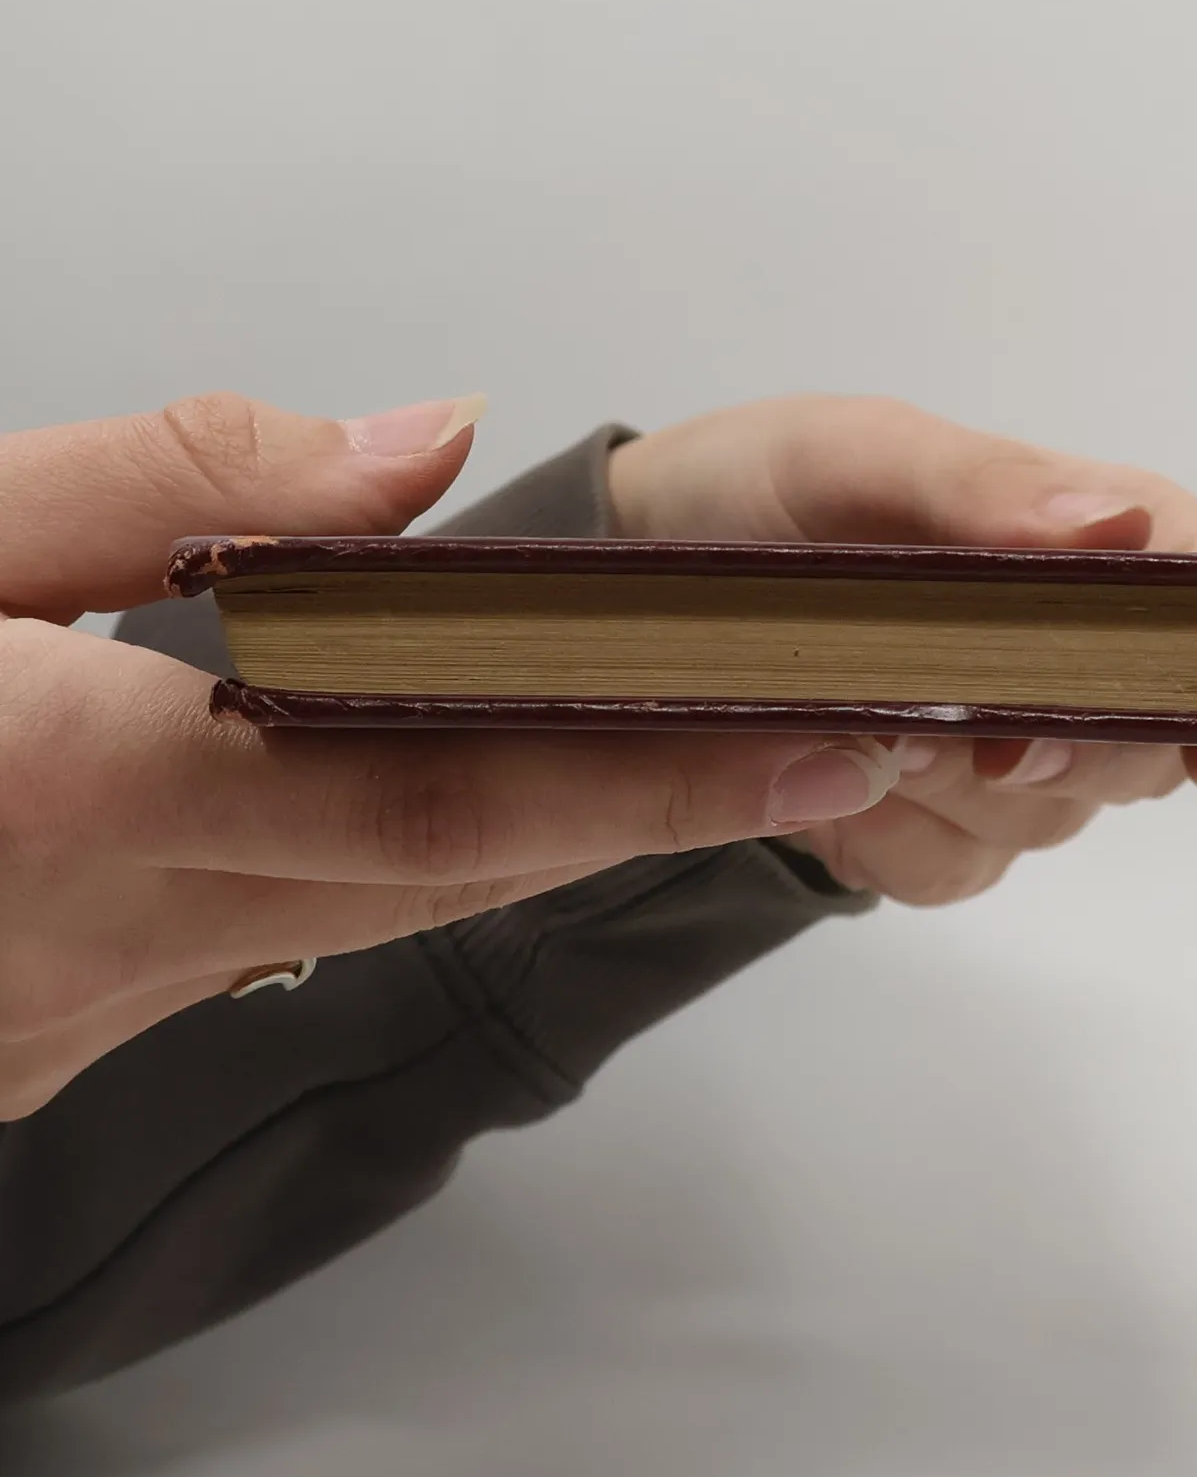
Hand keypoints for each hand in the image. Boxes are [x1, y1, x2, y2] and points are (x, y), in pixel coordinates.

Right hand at [0, 393, 896, 1119]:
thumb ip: (161, 478)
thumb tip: (415, 448)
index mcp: (61, 782)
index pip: (432, 783)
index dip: (645, 764)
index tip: (813, 732)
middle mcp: (97, 928)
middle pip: (455, 865)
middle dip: (661, 806)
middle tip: (838, 735)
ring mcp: (78, 1008)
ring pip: (390, 910)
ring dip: (558, 833)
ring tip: (711, 740)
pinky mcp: (52, 1028)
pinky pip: (288, 938)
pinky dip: (413, 864)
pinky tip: (485, 793)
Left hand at [609, 395, 1196, 905]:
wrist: (644, 590)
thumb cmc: (762, 494)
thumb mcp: (851, 454)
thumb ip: (978, 490)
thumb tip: (1116, 529)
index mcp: (1080, 542)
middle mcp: (1067, 653)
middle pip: (1149, 736)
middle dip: (1065, 744)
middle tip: (973, 731)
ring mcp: (1011, 751)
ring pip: (1054, 819)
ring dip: (957, 790)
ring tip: (865, 725)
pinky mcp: (941, 828)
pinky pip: (957, 872)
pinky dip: (891, 839)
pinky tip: (838, 783)